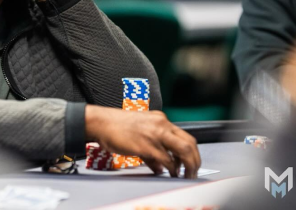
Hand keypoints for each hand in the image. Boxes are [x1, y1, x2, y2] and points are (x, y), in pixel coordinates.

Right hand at [85, 106, 200, 178]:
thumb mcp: (139, 134)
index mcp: (160, 120)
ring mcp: (155, 134)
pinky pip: (167, 159)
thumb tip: (161, 167)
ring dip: (187, 166)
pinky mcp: (147, 145)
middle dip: (195, 161)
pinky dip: (172, 169)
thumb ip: (152, 150)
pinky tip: (170, 174)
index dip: (192, 152)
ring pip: (183, 150)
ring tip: (185, 175)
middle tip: (193, 172)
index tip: (191, 163)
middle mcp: (161, 124)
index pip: (185, 136)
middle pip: (189, 143)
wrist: (101, 122)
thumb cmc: (116, 127)